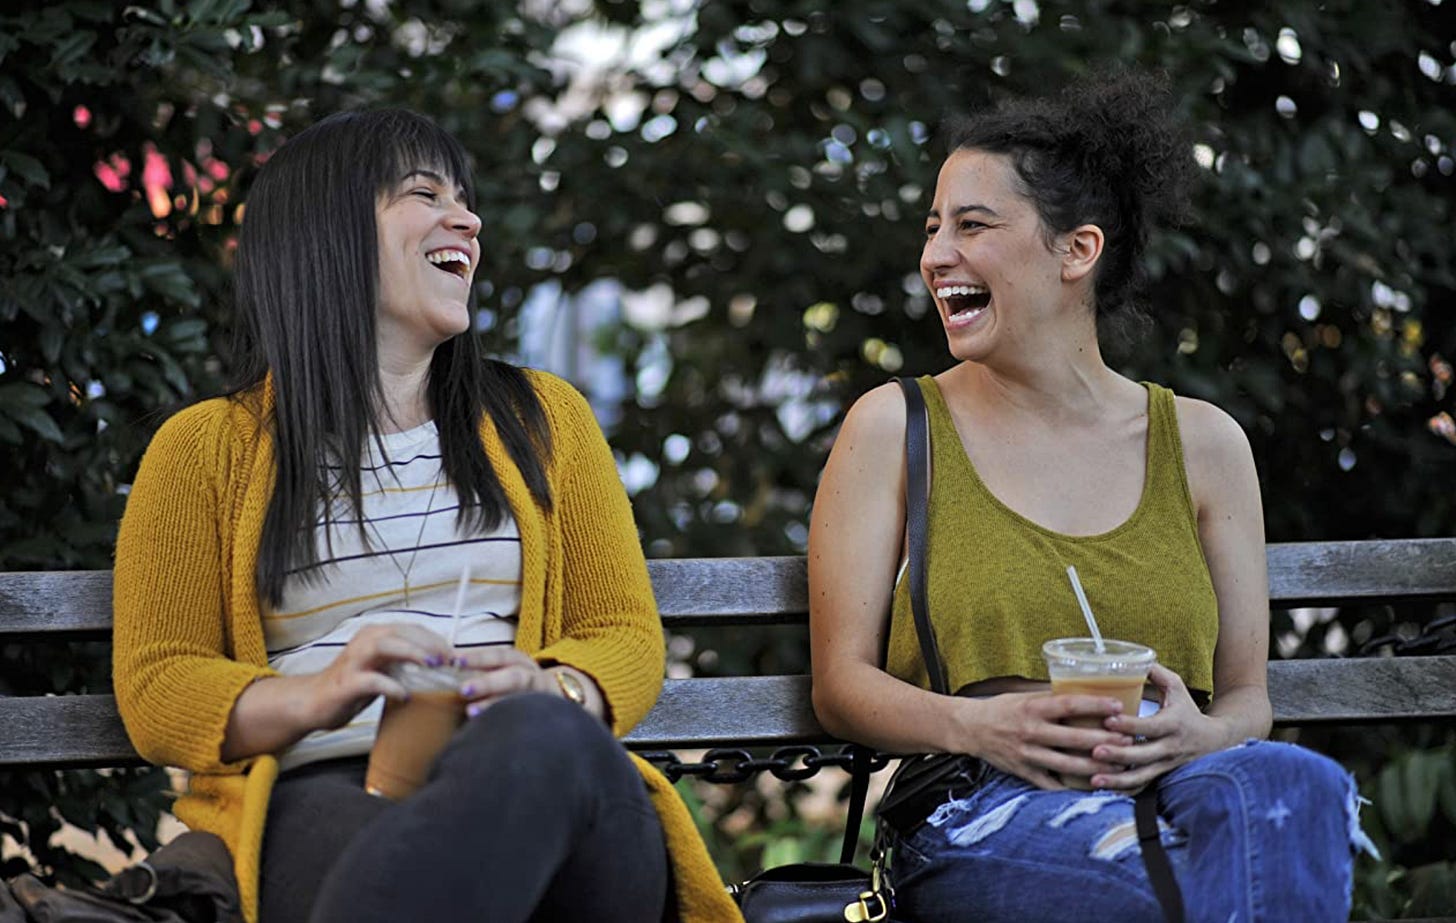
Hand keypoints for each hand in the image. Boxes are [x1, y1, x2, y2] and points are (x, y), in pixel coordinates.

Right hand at [303, 624, 453, 730]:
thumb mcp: (383, 669)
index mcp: (376, 635)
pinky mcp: (347, 682)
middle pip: (402, 632)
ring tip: (433, 665)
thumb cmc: (353, 686)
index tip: (455, 655)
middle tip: (450, 660)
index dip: (436, 640)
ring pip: (385, 645)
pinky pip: (371, 679)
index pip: (412, 629)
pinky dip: (391, 686)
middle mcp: (365, 641)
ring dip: (412, 653)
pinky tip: (405, 695)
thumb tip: (440, 667)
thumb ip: (405, 663)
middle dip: (430, 643)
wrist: (313, 703)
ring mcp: (354, 660)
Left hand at [453, 647, 557, 715]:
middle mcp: (534, 675)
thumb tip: (445, 672)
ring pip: (524, 695)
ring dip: (496, 702)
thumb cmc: (520, 692)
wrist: (559, 708)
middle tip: (463, 689)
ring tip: (471, 712)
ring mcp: (545, 694)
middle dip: (488, 682)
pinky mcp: (551, 711)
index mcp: (520, 663)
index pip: (499, 657)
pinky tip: (493, 728)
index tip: (454, 661)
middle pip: (514, 675)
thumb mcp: (505, 678)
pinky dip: (512, 719)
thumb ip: (481, 677)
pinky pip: (532, 714)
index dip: (478, 658)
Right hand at [959, 691, 1134, 789]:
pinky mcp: (1023, 772)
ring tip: (1118, 766)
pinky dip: (1071, 786)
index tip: (1118, 706)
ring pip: (1067, 764)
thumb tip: (1085, 693)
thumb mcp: (1024, 696)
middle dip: (1104, 741)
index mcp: (1032, 708)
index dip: (1095, 705)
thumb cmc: (1001, 708)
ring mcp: (1027, 754)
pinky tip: (1092, 786)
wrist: (970, 728)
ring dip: (1095, 767)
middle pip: (1074, 738)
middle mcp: (1030, 731)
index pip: (1069, 705)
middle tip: (1129, 741)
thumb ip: (1052, 698)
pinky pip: (1051, 783)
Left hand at [1088, 664, 1226, 790]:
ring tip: (1094, 778)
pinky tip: (1102, 787)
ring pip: (1142, 776)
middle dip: (1119, 754)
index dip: (1130, 725)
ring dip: (1118, 779)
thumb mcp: (1177, 687)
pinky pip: (1142, 785)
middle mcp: (1171, 747)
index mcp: (1173, 723)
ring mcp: (1166, 764)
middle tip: (1094, 751)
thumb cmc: (1187, 709)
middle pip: (1144, 754)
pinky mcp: (1162, 776)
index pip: (1150, 726)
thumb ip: (1155, 672)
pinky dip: (1123, 789)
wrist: (1214, 741)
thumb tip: (1130, 658)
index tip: (1108, 720)